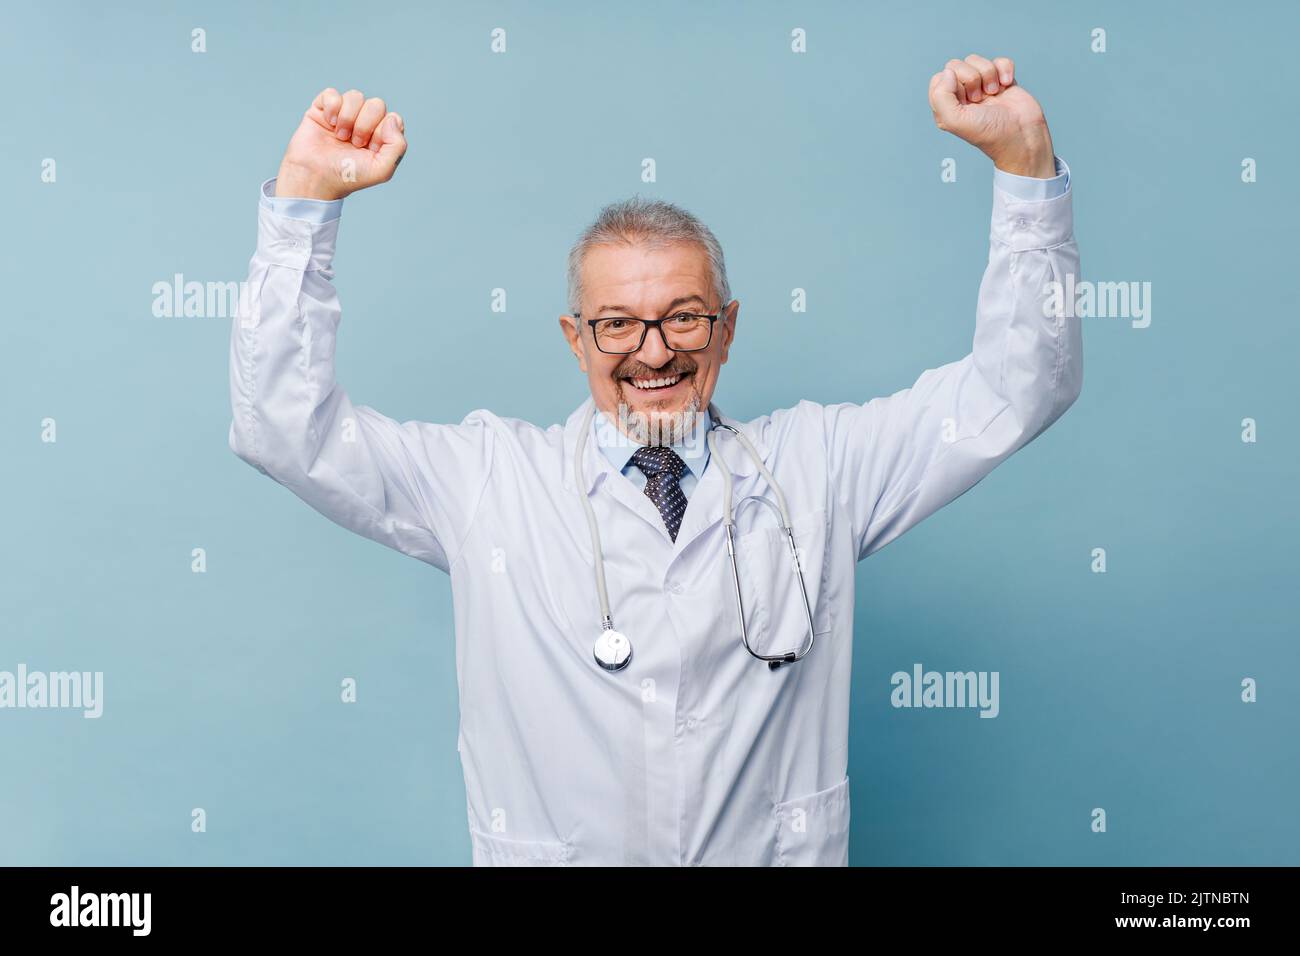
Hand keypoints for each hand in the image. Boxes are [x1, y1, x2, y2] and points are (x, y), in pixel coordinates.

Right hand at [275, 88, 407, 199]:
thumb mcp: (382, 170)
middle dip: (365, 124)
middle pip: (376, 104)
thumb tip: (391, 118)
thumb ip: (398, 146)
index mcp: (380, 136)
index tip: (370, 148)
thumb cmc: (348, 176)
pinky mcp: (323, 110)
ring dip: (348, 118)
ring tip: (340, 136)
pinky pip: (332, 93)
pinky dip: (332, 107)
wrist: (316, 177)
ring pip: (355, 96)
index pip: (393, 118)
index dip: (382, 131)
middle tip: (354, 143)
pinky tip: (328, 123)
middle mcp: (364, 123)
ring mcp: (343, 115)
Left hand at [928, 55, 1054, 178]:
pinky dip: (1005, 70)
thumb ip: (940, 96)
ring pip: (977, 60)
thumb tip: (948, 72)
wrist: (1022, 136)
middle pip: (956, 65)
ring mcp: (982, 86)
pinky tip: (1007, 85)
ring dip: (989, 75)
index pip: (939, 78)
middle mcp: (961, 95)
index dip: (952, 84)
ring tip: (994, 93)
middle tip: (979, 99)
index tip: (965, 101)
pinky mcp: (1001, 80)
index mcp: (946, 105)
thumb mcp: (955, 120)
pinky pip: (999, 61)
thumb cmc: (988, 132)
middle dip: (971, 78)